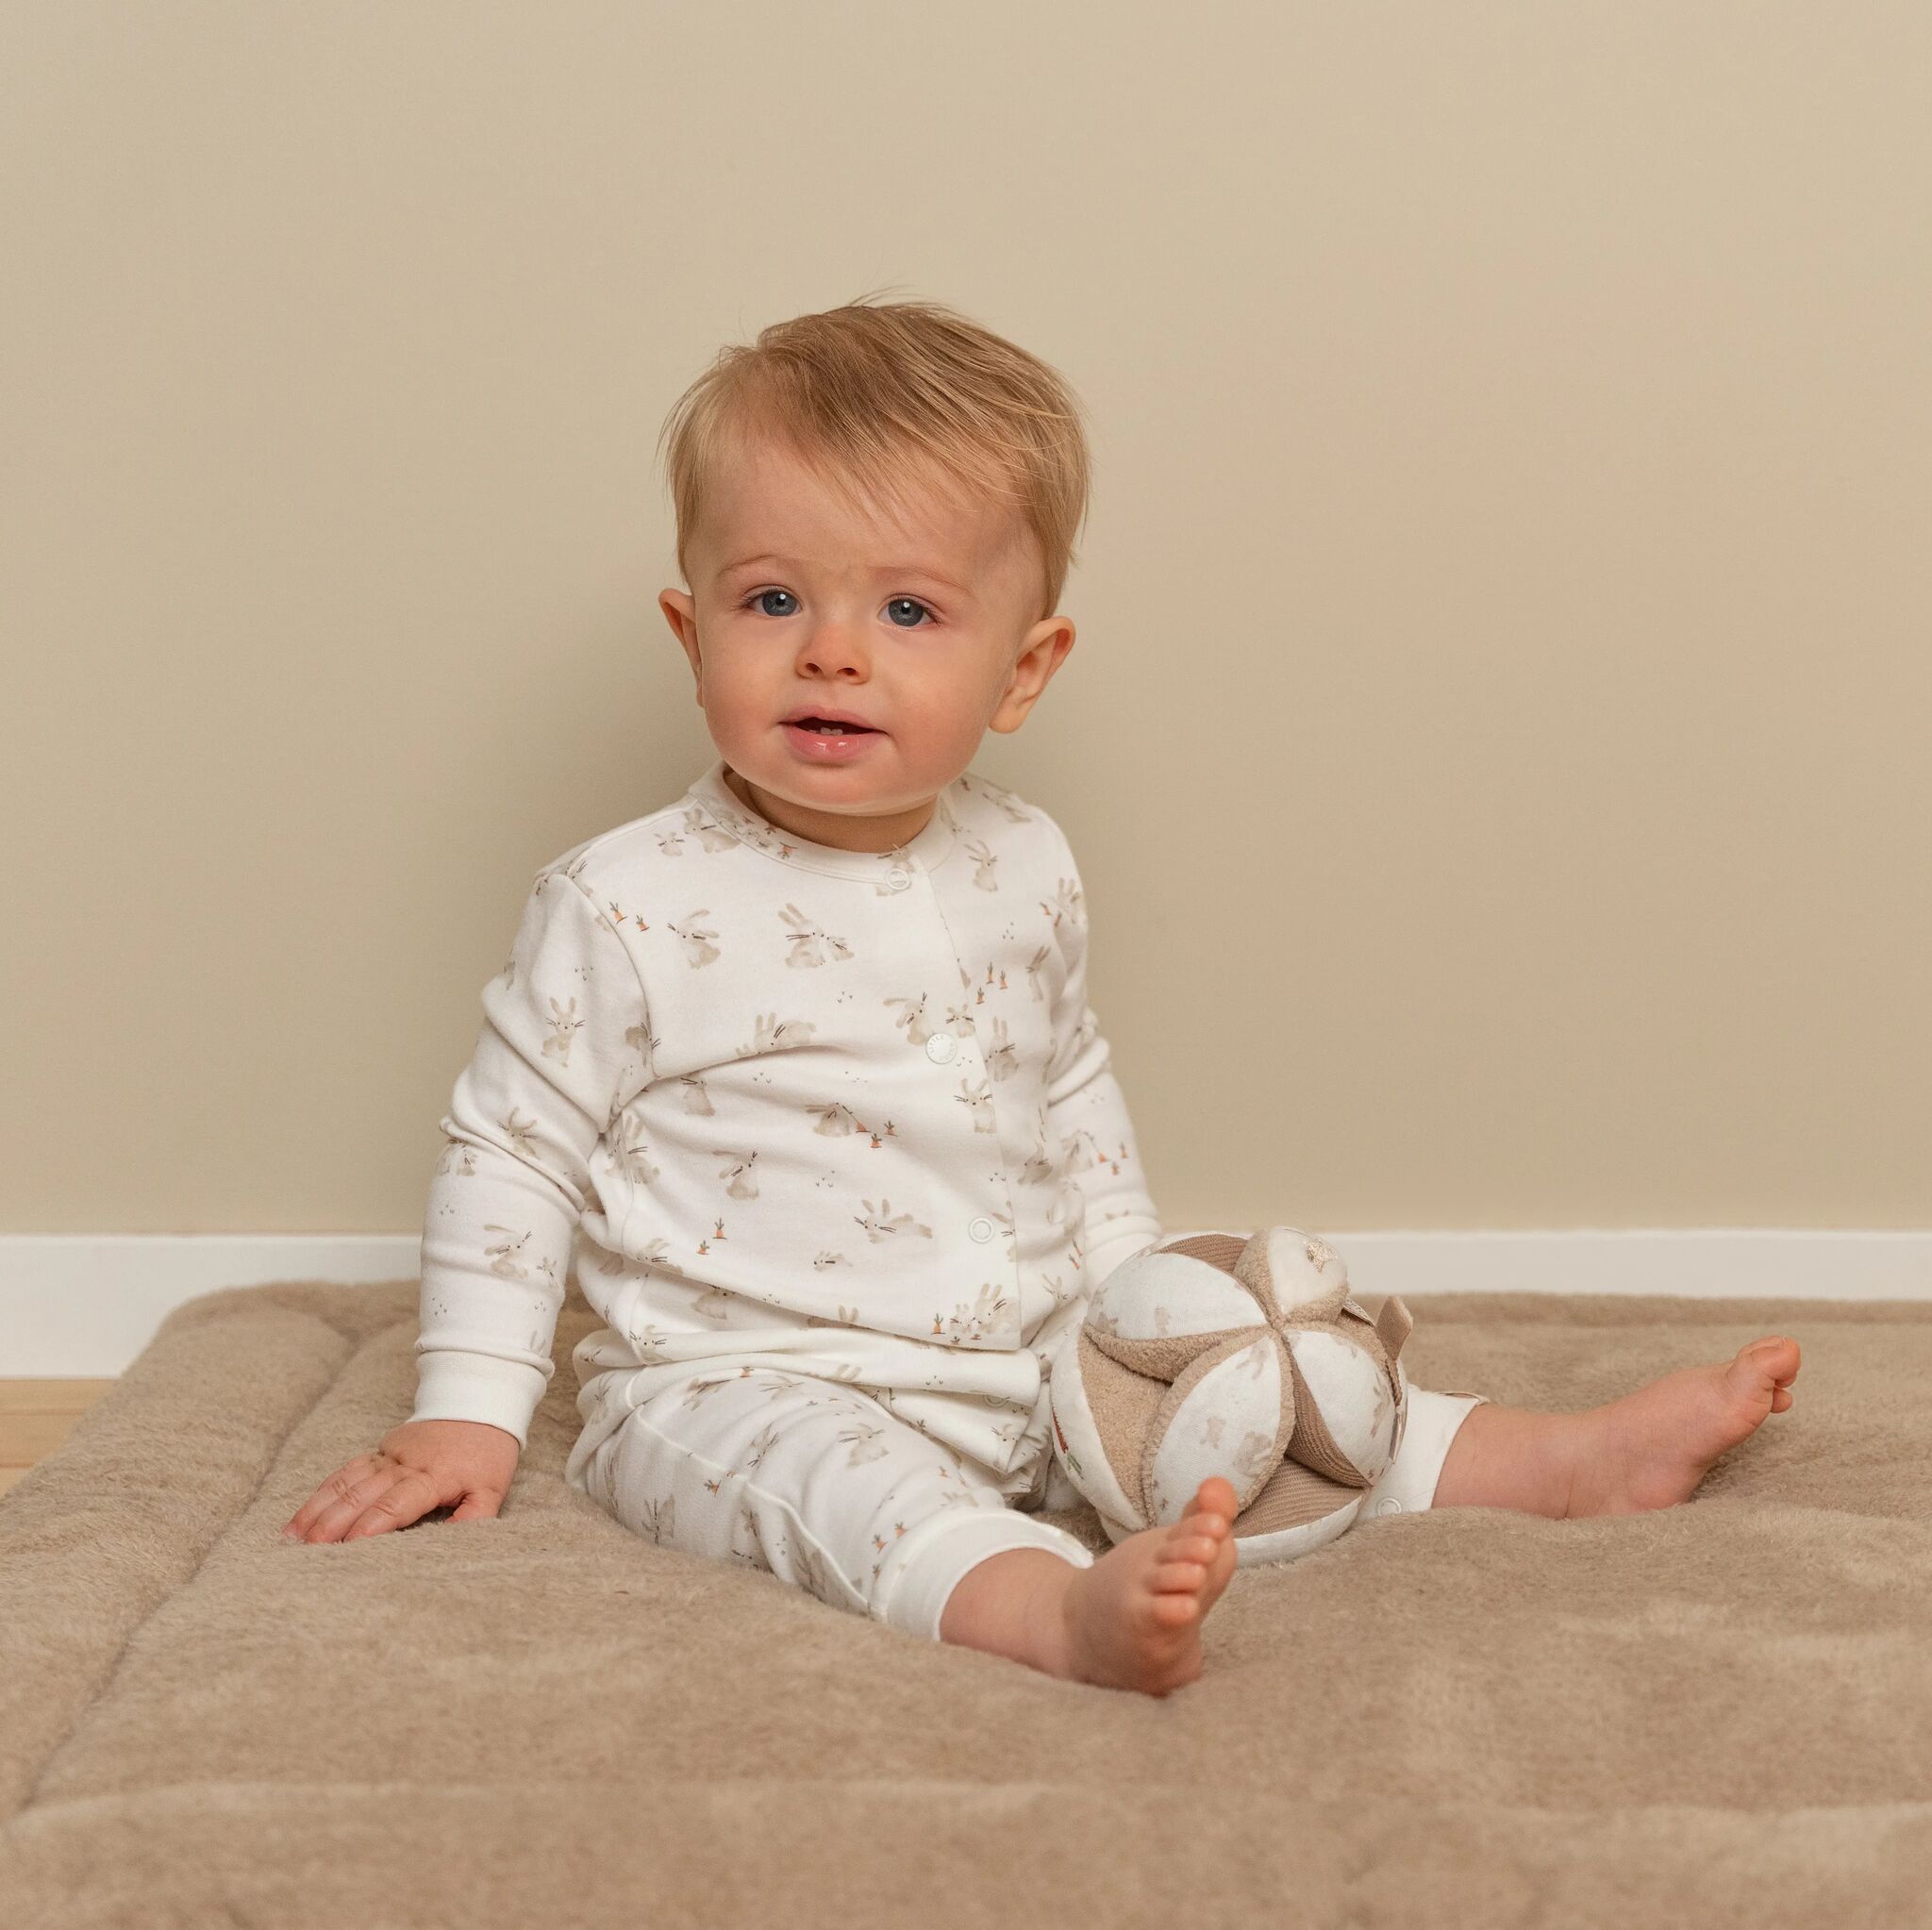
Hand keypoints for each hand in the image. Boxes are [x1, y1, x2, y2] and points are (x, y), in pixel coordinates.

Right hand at [281, 1418, 521, 1543]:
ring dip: (319, 1509)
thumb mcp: (493, 1486)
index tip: (349, 1545)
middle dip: (333, 1522)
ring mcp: (388, 1456)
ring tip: (292, 1538)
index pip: (398, 1503)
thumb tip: (455, 1543)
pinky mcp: (379, 1452)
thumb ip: (476, 1515)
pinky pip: (346, 1471)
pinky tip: (303, 1515)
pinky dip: (323, 1492)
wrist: (478, 1400)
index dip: (372, 1524)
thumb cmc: (487, 1451)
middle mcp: (404, 1465)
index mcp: (433, 1476)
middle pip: (363, 1495)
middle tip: (306, 1551)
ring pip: (347, 1482)